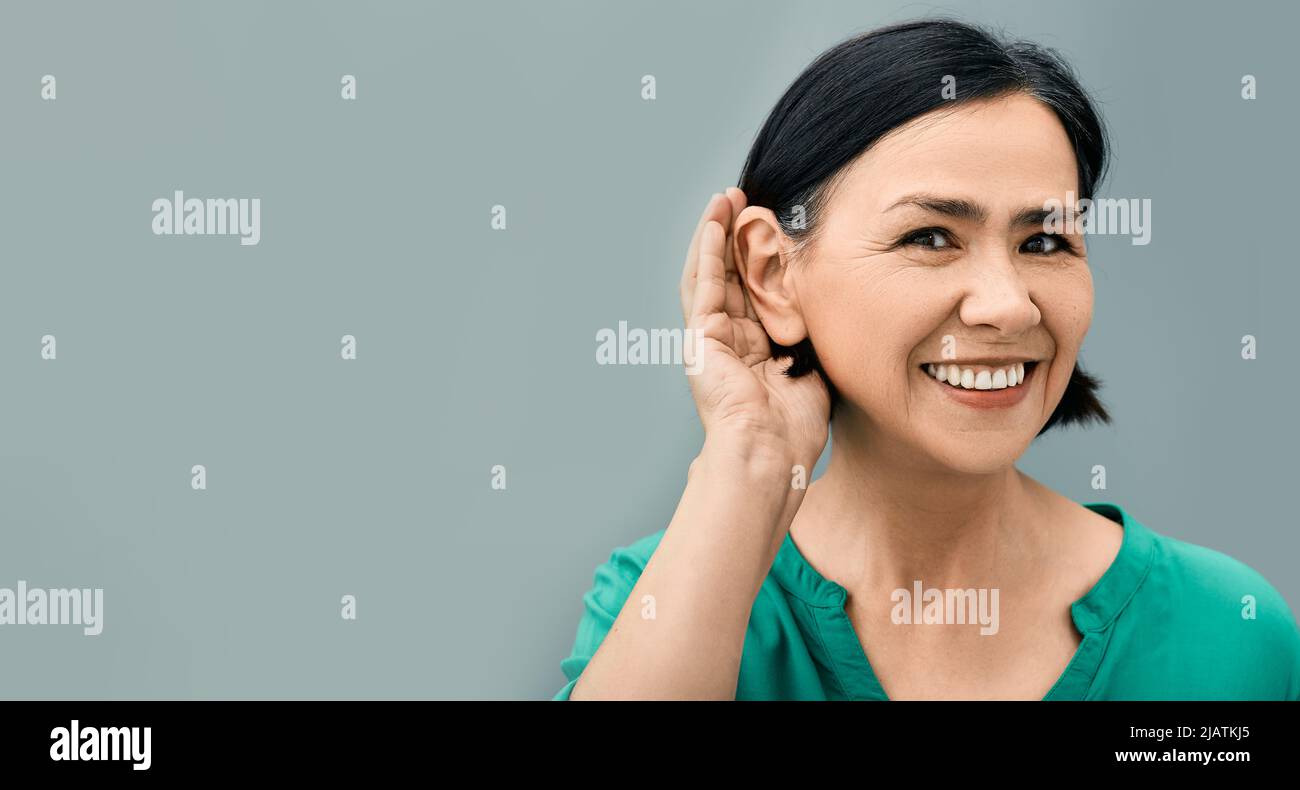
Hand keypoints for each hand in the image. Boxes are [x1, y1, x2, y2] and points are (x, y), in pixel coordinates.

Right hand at [678, 189, 829, 467]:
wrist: (772, 453)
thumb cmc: (796, 425)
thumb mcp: (814, 365)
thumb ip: (813, 333)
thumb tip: (834, 301)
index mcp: (755, 349)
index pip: (755, 290)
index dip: (762, 255)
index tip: (774, 223)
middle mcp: (728, 340)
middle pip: (729, 274)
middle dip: (735, 234)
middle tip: (745, 197)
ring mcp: (710, 338)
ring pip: (711, 273)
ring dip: (716, 233)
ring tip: (726, 197)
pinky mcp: (700, 338)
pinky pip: (703, 285)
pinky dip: (707, 252)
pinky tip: (714, 222)